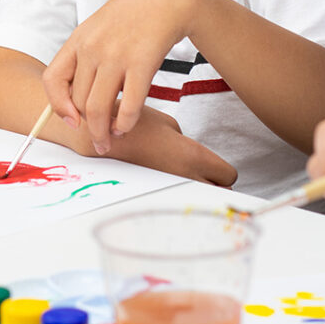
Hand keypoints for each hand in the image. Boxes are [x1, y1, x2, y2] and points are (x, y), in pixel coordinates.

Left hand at [43, 0, 198, 154]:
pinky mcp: (142, 63)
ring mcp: (116, 56)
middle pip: (78, 101)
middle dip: (86, 125)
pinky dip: (125, 124)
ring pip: (98, 109)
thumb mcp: (96, 31)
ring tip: (109, 139)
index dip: (57, 106)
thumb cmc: (129, 18)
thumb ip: (83, 61)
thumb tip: (73, 103)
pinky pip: (129, 105)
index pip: (53, 80)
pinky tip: (126, 126)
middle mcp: (93, 49)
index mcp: (77, 41)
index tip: (71, 120)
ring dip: (103, 132)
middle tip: (96, 138)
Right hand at [101, 105, 236, 185]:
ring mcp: (168, 191)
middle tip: (197, 171)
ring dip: (191, 189)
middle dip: (212, 183)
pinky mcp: (153, 197)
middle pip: (218, 193)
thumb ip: (185, 140)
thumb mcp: (166, 123)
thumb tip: (189, 153)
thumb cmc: (129, 124)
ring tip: (174, 175)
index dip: (222, 170)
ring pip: (196, 198)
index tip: (212, 166)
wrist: (95, 135)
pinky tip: (159, 180)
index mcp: (192, 156)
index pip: (228, 175)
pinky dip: (171, 193)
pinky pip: (173, 200)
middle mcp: (184, 179)